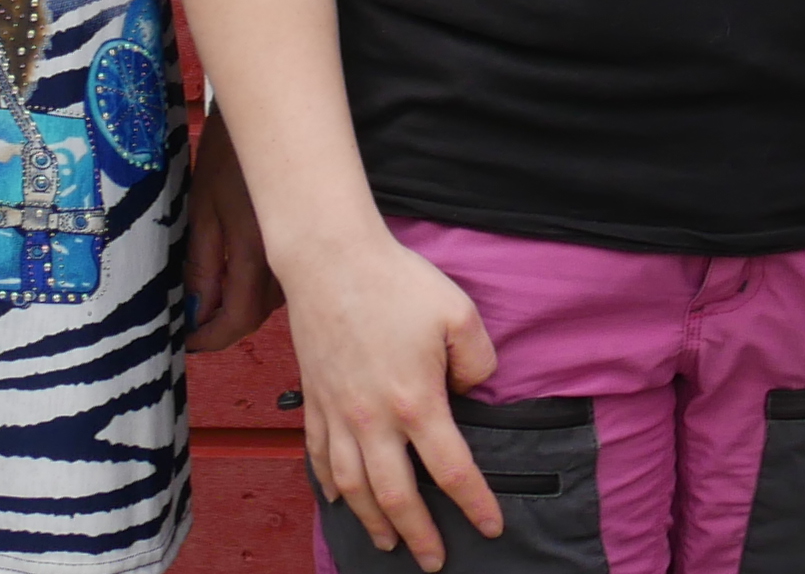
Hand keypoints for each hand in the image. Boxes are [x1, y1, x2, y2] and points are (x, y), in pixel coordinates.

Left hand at [181, 114, 285, 355]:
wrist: (272, 116)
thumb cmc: (227, 156)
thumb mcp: (202, 208)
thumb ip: (202, 264)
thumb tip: (196, 311)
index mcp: (255, 253)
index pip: (239, 319)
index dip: (210, 339)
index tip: (185, 340)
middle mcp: (286, 259)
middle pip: (259, 315)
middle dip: (225, 326)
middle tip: (193, 322)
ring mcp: (300, 248)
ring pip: (274, 300)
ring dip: (243, 308)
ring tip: (210, 300)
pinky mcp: (306, 236)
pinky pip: (285, 278)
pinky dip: (260, 288)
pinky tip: (239, 275)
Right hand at [286, 229, 501, 567]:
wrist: (331, 260)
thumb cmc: (398, 283)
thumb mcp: (461, 313)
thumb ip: (479, 361)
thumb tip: (472, 393)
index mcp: (416, 402)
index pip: (451, 470)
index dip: (474, 504)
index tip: (490, 528)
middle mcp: (373, 420)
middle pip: (397, 495)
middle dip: (418, 535)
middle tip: (433, 561)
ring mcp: (338, 414)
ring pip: (354, 486)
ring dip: (372, 521)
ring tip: (388, 543)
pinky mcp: (314, 400)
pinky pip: (318, 456)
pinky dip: (328, 486)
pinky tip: (339, 500)